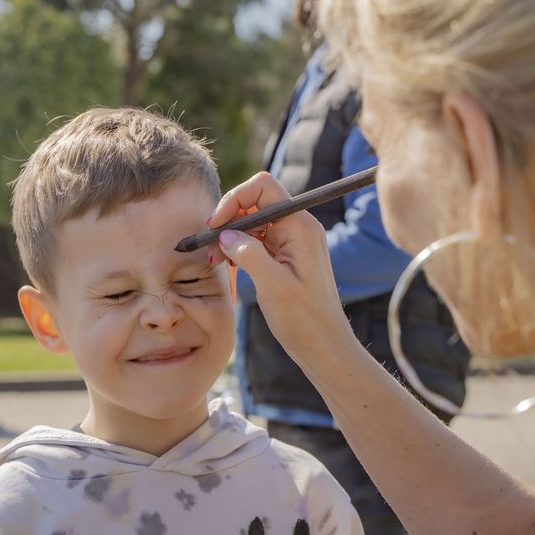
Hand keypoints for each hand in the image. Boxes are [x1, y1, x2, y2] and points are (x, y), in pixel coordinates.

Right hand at [210, 172, 355, 362]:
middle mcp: (299, 227)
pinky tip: (229, 265)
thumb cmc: (304, 320)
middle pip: (256, 202)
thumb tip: (225, 234)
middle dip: (229, 219)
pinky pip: (259, 240)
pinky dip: (240, 248)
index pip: (263, 187)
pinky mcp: (288, 255)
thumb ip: (249, 254)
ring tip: (215, 260)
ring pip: (254, 221)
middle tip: (209, 247)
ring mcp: (294, 241)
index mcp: (300, 227)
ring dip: (231, 235)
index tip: (215, 225)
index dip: (235, 199)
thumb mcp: (273, 286)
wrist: (325, 347)